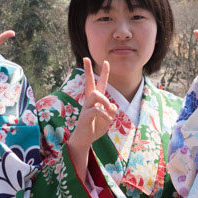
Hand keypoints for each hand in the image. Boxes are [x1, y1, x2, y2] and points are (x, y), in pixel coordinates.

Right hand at [66, 58, 115, 173]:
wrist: (85, 139)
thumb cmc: (96, 127)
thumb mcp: (108, 118)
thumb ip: (111, 110)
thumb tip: (112, 106)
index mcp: (96, 100)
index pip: (100, 84)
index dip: (104, 73)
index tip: (106, 61)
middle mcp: (89, 101)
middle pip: (89, 82)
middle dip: (87, 70)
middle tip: (85, 58)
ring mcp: (86, 107)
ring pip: (96, 94)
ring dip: (105, 101)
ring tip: (109, 110)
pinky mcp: (85, 115)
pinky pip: (97, 110)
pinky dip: (105, 115)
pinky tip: (107, 121)